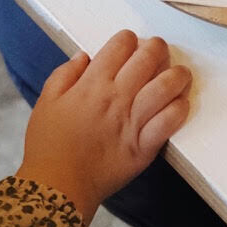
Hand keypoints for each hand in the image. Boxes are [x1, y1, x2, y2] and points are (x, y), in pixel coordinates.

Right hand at [17, 31, 192, 223]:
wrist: (57, 187)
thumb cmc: (48, 146)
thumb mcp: (46, 103)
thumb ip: (64, 75)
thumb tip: (84, 56)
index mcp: (92, 84)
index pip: (121, 45)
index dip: (130, 39)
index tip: (132, 45)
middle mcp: (116, 98)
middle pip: (149, 58)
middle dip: (158, 48)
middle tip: (159, 52)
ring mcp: (133, 121)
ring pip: (166, 86)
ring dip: (178, 74)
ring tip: (179, 75)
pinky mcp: (145, 145)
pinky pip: (170, 120)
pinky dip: (179, 108)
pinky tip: (180, 103)